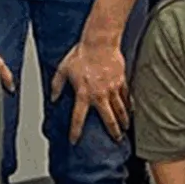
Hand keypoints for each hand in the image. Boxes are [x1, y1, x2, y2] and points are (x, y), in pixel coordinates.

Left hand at [49, 29, 129, 144]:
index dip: (75, 131)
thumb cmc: (81, 54)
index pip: (78, 118)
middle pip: (108, 119)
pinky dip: (129, 104)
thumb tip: (53, 98)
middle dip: (113, 131)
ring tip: (125, 130)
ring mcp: (112, 89)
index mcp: (83, 94)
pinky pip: (126, 96)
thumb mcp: (63, 69)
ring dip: (123, 121)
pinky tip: (131, 111)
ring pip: (120, 110)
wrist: (100, 42)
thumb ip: (57, 85)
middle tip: (116, 140)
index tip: (75, 141)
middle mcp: (99, 95)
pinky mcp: (121, 81)